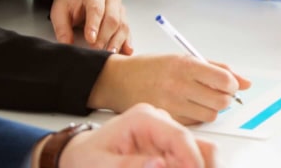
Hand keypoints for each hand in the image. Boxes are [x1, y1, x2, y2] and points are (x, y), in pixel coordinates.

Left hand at [51, 0, 131, 53]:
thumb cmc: (71, 2)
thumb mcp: (60, 12)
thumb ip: (62, 29)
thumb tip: (66, 45)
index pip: (96, 9)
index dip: (94, 25)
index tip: (90, 39)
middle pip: (112, 18)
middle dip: (104, 37)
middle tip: (96, 50)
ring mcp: (119, 8)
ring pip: (122, 26)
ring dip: (117, 41)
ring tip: (110, 54)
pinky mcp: (123, 18)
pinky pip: (127, 31)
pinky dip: (127, 42)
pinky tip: (126, 51)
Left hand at [58, 103, 217, 167]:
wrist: (80, 156)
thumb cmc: (87, 157)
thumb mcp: (101, 165)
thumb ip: (129, 165)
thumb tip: (159, 164)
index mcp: (144, 118)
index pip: (180, 137)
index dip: (192, 161)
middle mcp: (160, 123)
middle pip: (196, 144)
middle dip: (199, 164)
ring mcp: (166, 135)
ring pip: (201, 152)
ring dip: (197, 165)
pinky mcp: (168, 148)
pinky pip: (190, 159)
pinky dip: (190, 166)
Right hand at [87, 53, 249, 125]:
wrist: (120, 80)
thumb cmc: (152, 68)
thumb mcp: (184, 59)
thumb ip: (217, 69)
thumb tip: (245, 82)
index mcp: (186, 65)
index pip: (224, 79)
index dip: (232, 84)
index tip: (228, 84)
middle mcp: (179, 85)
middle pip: (221, 101)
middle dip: (224, 98)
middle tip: (217, 93)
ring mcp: (172, 104)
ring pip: (210, 115)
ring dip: (210, 109)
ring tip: (199, 100)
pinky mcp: (167, 119)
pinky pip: (194, 124)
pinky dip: (196, 118)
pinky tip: (187, 107)